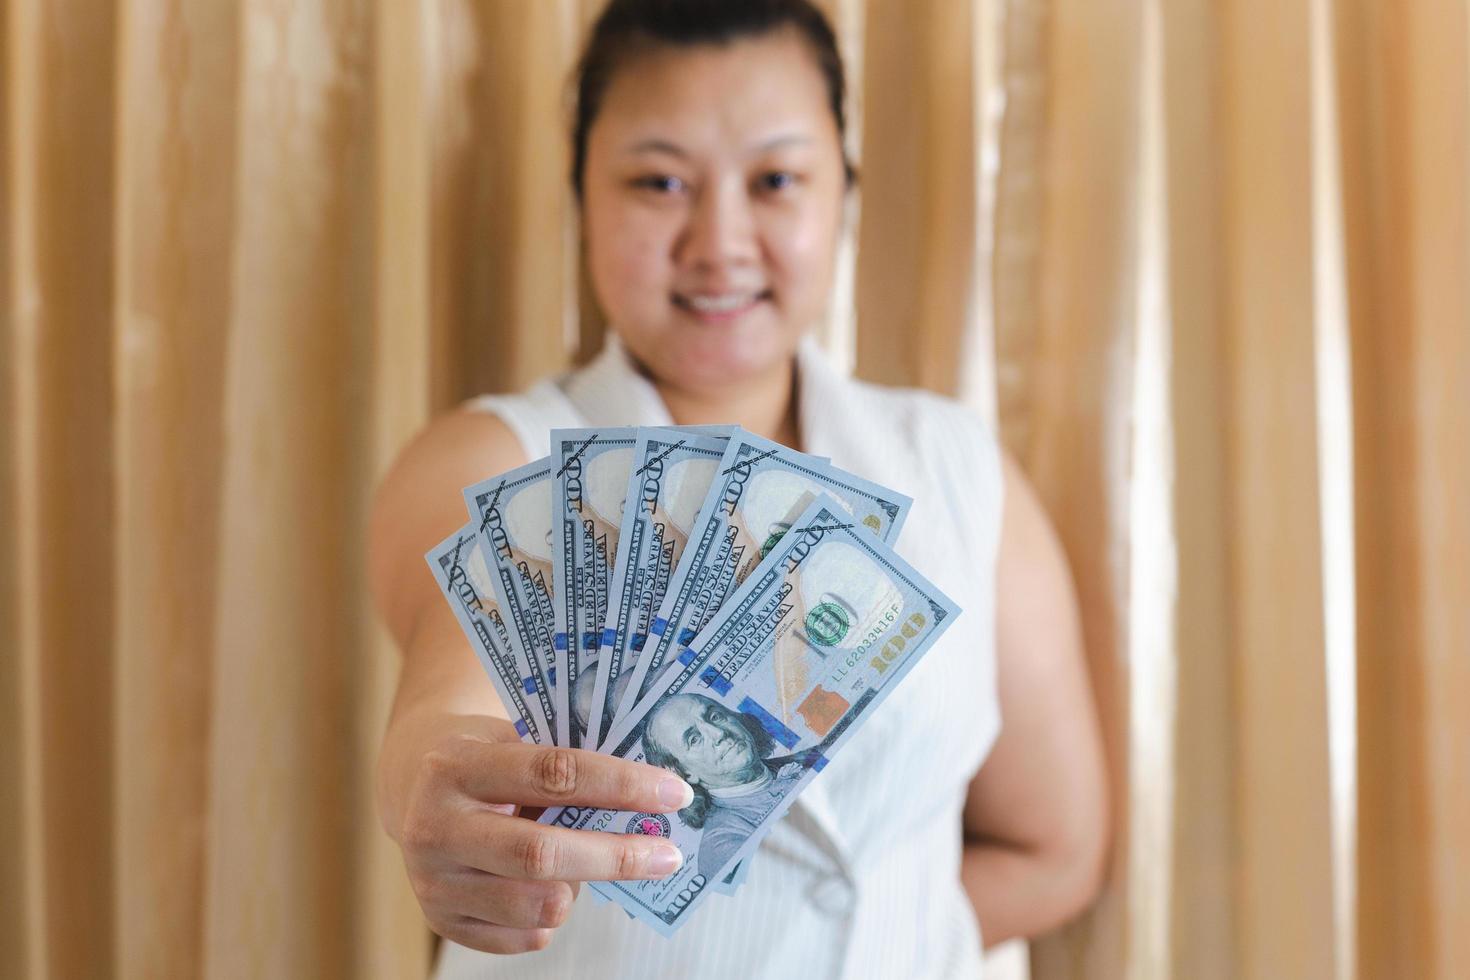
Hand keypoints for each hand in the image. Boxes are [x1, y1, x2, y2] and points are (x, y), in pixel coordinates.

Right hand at [392, 717, 691, 953]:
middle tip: (668, 854)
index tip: (674, 793)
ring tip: (593, 865)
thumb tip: (653, 799)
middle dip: (617, 856)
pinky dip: (552, 918)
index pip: (553, 773)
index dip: (620, 785)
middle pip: (542, 853)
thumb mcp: (515, 740)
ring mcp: (433, 879)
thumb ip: (568, 766)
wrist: (414, 785)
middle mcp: (437, 825)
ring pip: (536, 904)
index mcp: (459, 765)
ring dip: (583, 889)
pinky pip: (523, 937)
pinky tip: (553, 888)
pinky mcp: (441, 920)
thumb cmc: (490, 757)